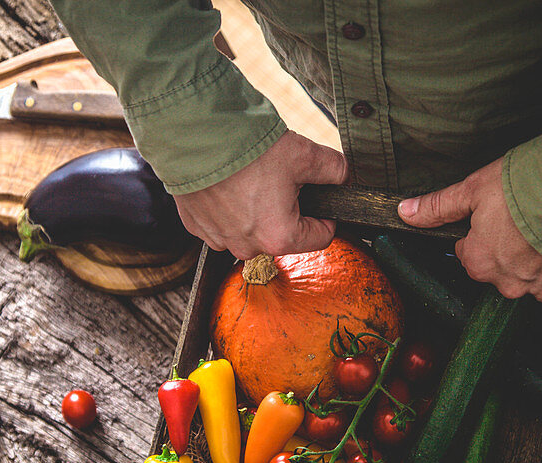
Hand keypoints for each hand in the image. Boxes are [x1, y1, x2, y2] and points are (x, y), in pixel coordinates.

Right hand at [174, 130, 347, 259]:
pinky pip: (222, 223)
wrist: (194, 136)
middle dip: (287, 210)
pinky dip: (227, 207)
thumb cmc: (248, 149)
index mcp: (280, 238)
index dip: (326, 216)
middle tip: (279, 178)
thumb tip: (346, 175)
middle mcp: (248, 248)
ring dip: (254, 210)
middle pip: (282, 234)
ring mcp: (219, 240)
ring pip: (250, 230)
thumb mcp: (304, 154)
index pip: (321, 237)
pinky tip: (226, 182)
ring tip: (250, 178)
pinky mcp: (196, 227)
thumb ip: (335, 169)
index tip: (320, 198)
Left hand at [398, 158, 541, 301]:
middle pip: (502, 268)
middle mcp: (508, 283)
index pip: (470, 253)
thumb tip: (405, 212)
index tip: (501, 213)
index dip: (483, 231)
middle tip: (529, 216)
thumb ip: (440, 206)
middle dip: (513, 246)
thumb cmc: (533, 185)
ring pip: (535, 277)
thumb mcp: (475, 187)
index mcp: (479, 262)